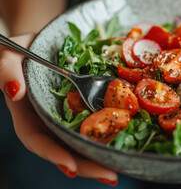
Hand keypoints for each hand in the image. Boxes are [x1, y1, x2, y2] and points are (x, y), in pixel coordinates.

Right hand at [0, 34, 118, 186]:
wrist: (48, 42)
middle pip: (68, 148)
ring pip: (85, 140)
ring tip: (123, 167)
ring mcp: (71, 116)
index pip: (38, 140)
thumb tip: (15, 91)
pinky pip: (100, 122)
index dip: (54, 155)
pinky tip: (129, 142)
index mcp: (30, 114)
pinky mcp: (88, 107)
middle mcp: (52, 120)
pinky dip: (114, 133)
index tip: (72, 167)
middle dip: (88, 165)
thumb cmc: (25, 49)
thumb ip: (7, 70)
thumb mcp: (10, 55)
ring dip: (103, 156)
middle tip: (111, 176)